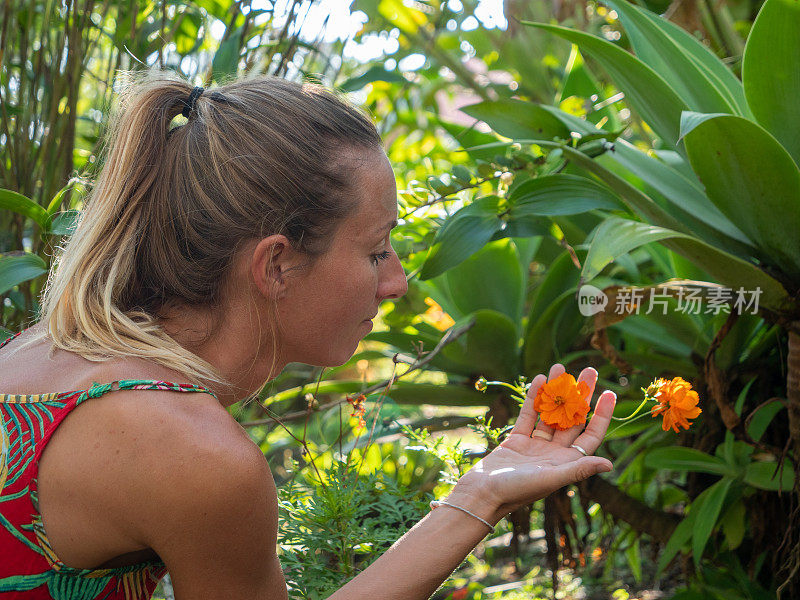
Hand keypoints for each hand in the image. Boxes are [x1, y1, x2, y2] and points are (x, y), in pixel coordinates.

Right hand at [450, 364, 615, 521]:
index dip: (601, 414)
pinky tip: (540, 378)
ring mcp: (536, 445)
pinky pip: (529, 415)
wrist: (482, 493)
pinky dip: (534, 397)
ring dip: (556, 391)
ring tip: (561, 366)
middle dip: (581, 395)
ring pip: (550, 412)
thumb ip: (579, 469)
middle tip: (588, 370)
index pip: (591, 434)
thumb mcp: (551, 479)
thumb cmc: (517, 490)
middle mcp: (555, 453)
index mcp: (567, 462)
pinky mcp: (517, 440)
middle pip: (573, 418)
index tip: (609, 392)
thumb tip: (610, 464)